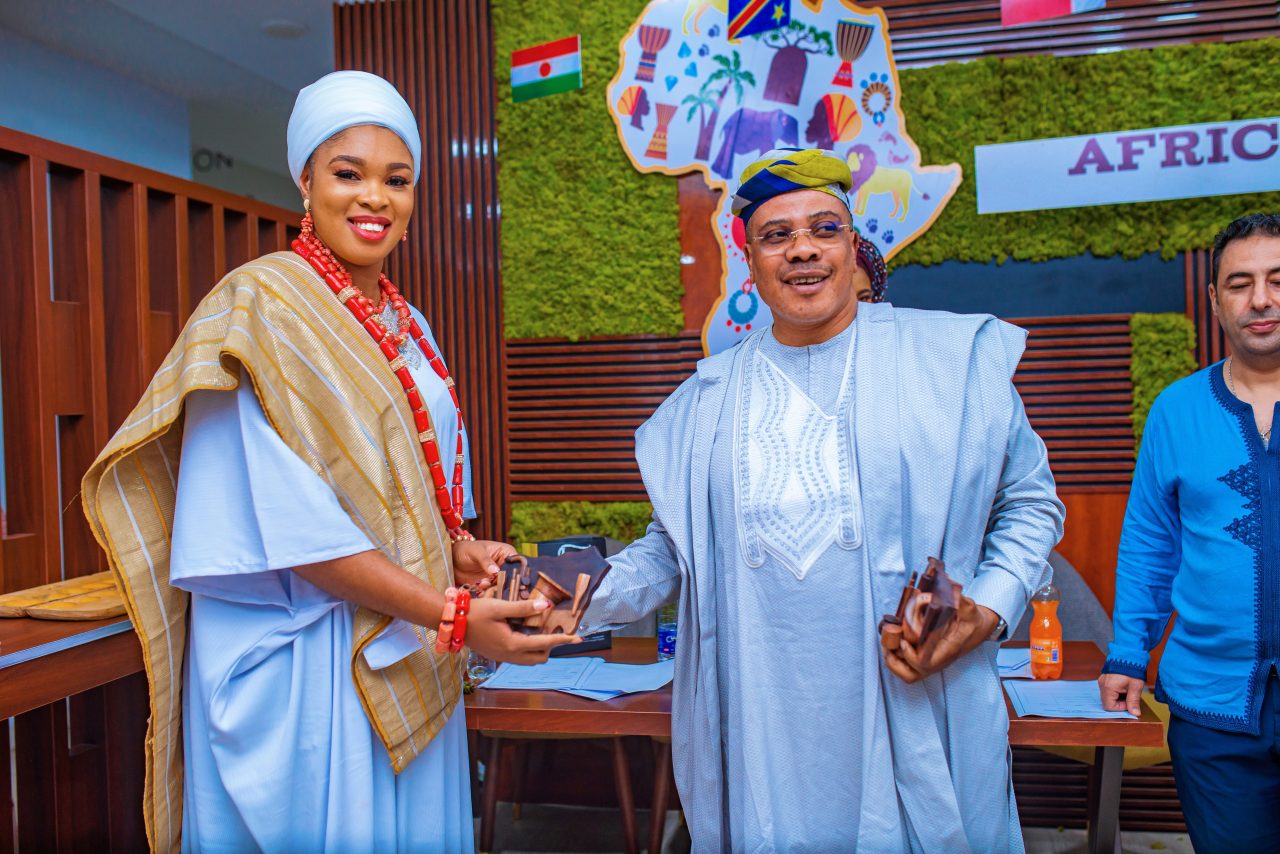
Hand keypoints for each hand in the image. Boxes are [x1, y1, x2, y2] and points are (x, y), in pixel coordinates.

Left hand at [452, 539, 514, 589]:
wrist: (452, 560)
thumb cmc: (465, 549)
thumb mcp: (476, 552)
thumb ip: (486, 561)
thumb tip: (496, 571)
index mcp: (507, 553)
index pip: (517, 564)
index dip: (516, 573)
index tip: (508, 580)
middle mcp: (505, 564)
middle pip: (512, 578)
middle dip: (504, 584)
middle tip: (493, 586)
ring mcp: (498, 575)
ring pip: (503, 586)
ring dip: (494, 589)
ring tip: (482, 584)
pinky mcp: (490, 584)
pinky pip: (494, 591)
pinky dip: (488, 593)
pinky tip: (480, 590)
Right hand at [466, 597, 579, 664]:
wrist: (451, 622)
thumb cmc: (474, 612)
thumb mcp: (499, 606)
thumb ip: (523, 607)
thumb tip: (547, 604)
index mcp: (512, 644)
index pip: (545, 643)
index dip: (563, 640)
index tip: (578, 637)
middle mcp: (509, 655)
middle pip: (540, 657)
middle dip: (552, 646)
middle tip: (559, 631)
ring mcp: (502, 657)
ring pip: (529, 659)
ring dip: (540, 648)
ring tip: (545, 631)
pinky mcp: (497, 655)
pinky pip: (519, 657)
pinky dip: (529, 648)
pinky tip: (528, 633)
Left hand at [881, 595, 998, 682]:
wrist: (978, 628)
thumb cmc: (972, 620)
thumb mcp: (970, 609)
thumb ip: (962, 602)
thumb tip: (950, 590)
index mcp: (946, 650)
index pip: (924, 663)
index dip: (910, 655)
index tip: (903, 640)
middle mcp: (937, 660)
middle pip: (911, 674)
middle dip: (894, 660)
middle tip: (888, 640)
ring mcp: (931, 661)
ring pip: (907, 673)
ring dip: (892, 660)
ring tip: (886, 641)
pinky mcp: (926, 657)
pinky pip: (907, 667)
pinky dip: (896, 658)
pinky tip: (893, 641)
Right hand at [1098, 673, 1144, 717]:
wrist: (1129, 654)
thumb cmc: (1132, 669)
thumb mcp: (1135, 687)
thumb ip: (1133, 701)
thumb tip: (1135, 714)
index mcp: (1108, 688)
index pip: (1109, 707)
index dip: (1121, 708)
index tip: (1130, 702)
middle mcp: (1102, 685)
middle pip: (1108, 702)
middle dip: (1120, 702)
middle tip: (1130, 695)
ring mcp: (1102, 681)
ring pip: (1108, 696)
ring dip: (1118, 697)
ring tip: (1128, 690)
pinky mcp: (1104, 678)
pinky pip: (1108, 690)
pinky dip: (1116, 692)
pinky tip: (1124, 686)